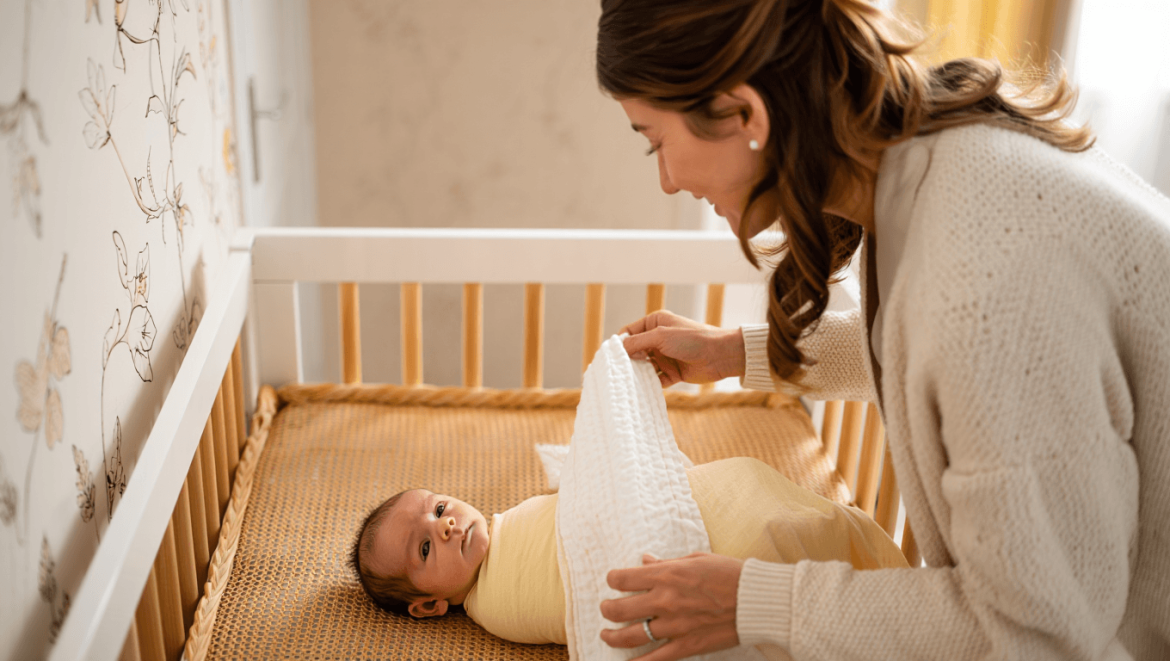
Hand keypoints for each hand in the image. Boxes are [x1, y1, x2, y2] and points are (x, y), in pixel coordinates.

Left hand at [599, 553, 743, 660]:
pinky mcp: (686, 645)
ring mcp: (674, 626)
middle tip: (606, 609)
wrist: (755, 599)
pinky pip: (655, 659)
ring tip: (606, 634)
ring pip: (631, 635)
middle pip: (619, 609)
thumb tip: (644, 560)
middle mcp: (665, 600)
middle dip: (607, 609)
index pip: (622, 579)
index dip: (612, 580)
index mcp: (666, 575)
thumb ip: (665, 563)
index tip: (613, 581)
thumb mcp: (695, 559)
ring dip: (613, 636)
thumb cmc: (728, 574)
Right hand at [620, 311, 745, 387]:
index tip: (609, 355)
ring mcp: (665, 356)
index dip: (619, 343)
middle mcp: (659, 339)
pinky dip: (648, 384)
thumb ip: (638, 342)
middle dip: (626, 360)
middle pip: (635, 351)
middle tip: (615, 371)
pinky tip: (640, 389)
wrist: (720, 356)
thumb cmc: (693, 339)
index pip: (630, 332)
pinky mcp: (672, 372)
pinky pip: (655, 379)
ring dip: (637, 373)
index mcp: (655, 323)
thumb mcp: (661, 336)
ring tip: (625, 382)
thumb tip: (618, 349)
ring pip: (644, 366)